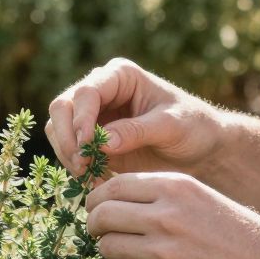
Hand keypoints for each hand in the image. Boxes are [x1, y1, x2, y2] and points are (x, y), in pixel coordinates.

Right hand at [46, 57, 222, 177]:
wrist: (201, 150)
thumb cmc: (193, 128)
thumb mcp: (171, 126)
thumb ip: (138, 131)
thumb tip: (104, 142)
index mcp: (121, 76)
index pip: (86, 92)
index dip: (81, 118)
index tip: (88, 147)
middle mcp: (102, 90)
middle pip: (62, 107)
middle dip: (67, 138)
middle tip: (82, 166)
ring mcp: (94, 115)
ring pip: (58, 129)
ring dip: (68, 154)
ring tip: (89, 177)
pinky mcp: (92, 140)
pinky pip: (68, 150)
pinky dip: (75, 167)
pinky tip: (94, 183)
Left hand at [86, 170, 259, 258]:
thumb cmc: (236, 233)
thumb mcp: (201, 197)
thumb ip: (160, 195)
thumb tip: (109, 200)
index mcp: (175, 187)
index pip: (113, 186)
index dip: (97, 198)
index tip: (96, 208)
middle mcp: (166, 215)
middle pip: (102, 215)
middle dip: (95, 224)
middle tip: (100, 231)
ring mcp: (164, 251)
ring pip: (108, 246)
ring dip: (113, 250)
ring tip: (132, 253)